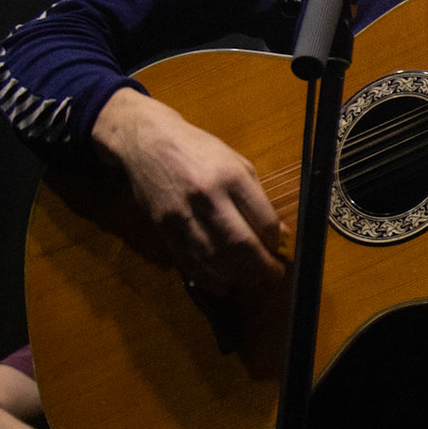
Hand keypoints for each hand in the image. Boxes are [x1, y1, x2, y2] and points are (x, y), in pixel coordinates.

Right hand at [93, 88, 285, 296]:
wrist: (147, 142)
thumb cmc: (199, 150)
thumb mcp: (238, 164)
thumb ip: (259, 199)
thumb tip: (280, 233)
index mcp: (232, 177)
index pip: (262, 220)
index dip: (274, 241)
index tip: (279, 248)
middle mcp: (207, 197)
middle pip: (239, 244)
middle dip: (260, 266)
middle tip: (273, 275)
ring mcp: (182, 215)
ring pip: (212, 258)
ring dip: (236, 277)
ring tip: (252, 281)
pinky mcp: (162, 228)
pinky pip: (186, 260)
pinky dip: (206, 278)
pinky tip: (222, 286)